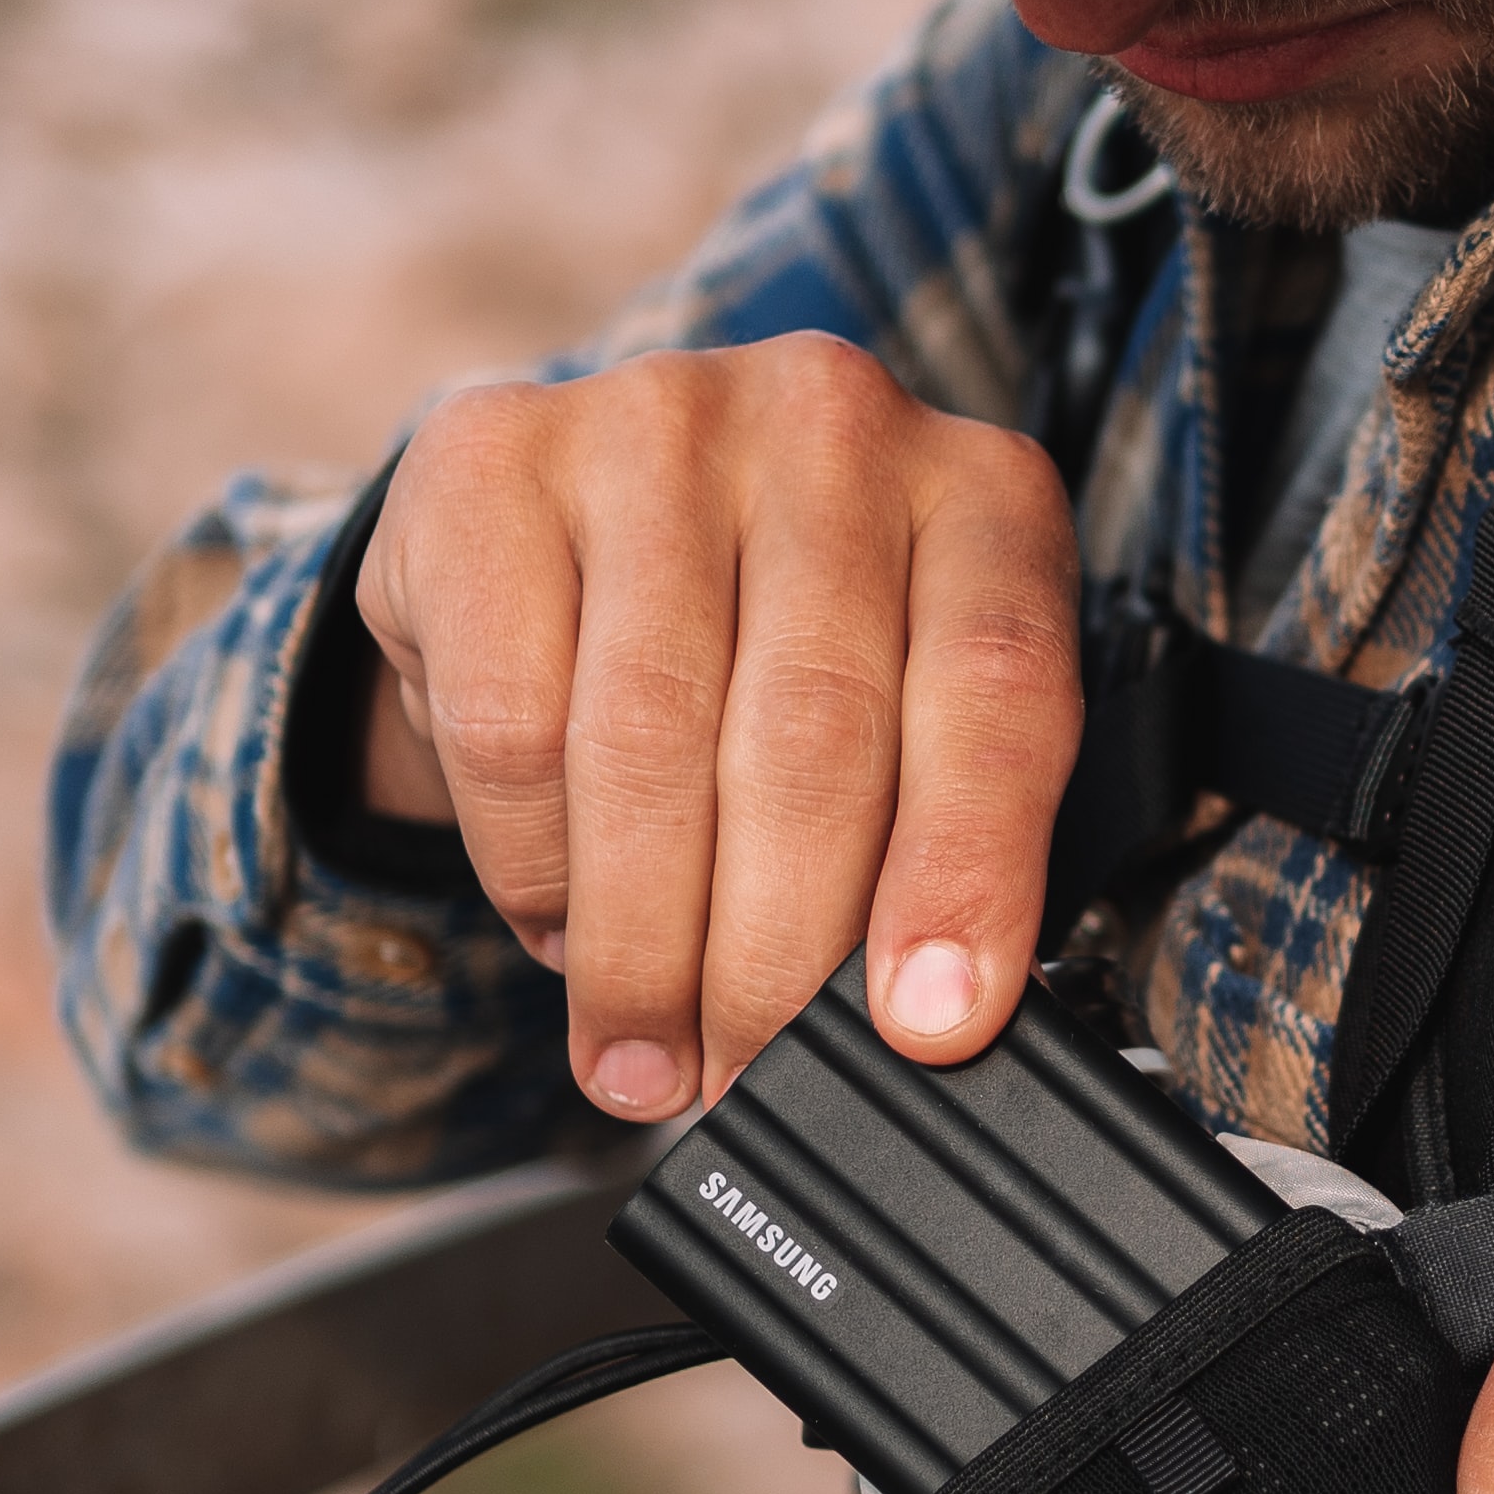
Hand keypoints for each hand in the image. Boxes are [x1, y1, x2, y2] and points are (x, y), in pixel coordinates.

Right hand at [352, 338, 1078, 1118]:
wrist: (581, 519)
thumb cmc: (781, 647)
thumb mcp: (904, 713)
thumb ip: (937, 833)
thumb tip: (918, 1029)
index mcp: (982, 493)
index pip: (999, 693)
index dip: (966, 873)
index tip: (928, 1024)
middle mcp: (832, 423)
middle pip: (813, 734)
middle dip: (775, 956)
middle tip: (745, 1074)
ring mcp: (658, 420)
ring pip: (650, 741)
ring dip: (644, 947)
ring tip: (645, 1061)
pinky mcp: (494, 459)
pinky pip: (511, 722)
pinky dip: (533, 865)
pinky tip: (559, 927)